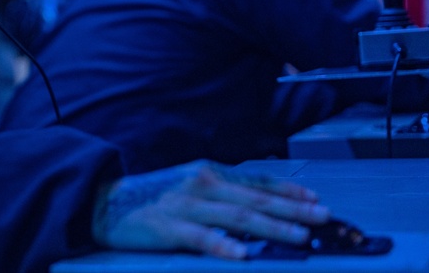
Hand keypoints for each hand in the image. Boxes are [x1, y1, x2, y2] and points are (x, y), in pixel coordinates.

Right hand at [92, 160, 329, 258]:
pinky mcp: (166, 226)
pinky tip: (240, 254)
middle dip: (293, 209)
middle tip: (324, 219)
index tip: (317, 201)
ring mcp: (184, 205)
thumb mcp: (189, 185)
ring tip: (298, 237)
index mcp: (207, 173)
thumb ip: (221, 193)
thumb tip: (260, 205)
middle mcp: (200, 184)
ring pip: (236, 216)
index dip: (289, 191)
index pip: (256, 182)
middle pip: (254, 199)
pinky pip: (199, 237)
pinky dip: (221, 245)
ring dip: (270, 227)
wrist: (104, 201)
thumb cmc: (150, 197)